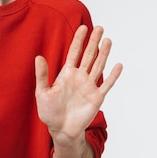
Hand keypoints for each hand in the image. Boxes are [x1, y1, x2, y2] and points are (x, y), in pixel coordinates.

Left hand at [35, 25, 122, 142]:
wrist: (61, 129)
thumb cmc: (49, 112)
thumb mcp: (42, 92)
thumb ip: (42, 75)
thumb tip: (38, 57)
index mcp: (66, 74)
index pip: (74, 52)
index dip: (78, 40)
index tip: (83, 27)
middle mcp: (79, 77)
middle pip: (88, 55)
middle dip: (94, 42)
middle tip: (100, 28)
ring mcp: (89, 86)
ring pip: (98, 66)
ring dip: (104, 54)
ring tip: (108, 40)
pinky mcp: (97, 97)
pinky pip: (107, 84)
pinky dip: (113, 75)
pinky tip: (118, 65)